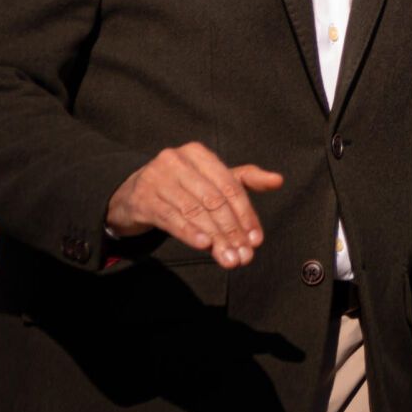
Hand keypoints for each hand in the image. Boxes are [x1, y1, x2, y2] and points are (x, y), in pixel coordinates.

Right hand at [104, 142, 283, 268]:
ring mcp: (156, 178)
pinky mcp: (142, 199)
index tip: (256, 239)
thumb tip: (278, 180)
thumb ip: (245, 180)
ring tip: (228, 258)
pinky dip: (190, 232)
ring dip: (215, 237)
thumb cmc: (181, 186)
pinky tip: (205, 245)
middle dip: (231, 230)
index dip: (245, 214)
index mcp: (198, 153)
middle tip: (243, 255)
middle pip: (213, 200)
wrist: (133, 194)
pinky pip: (171, 218)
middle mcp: (176, 161)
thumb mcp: (212, 179)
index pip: (229, 186)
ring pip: (194, 211)